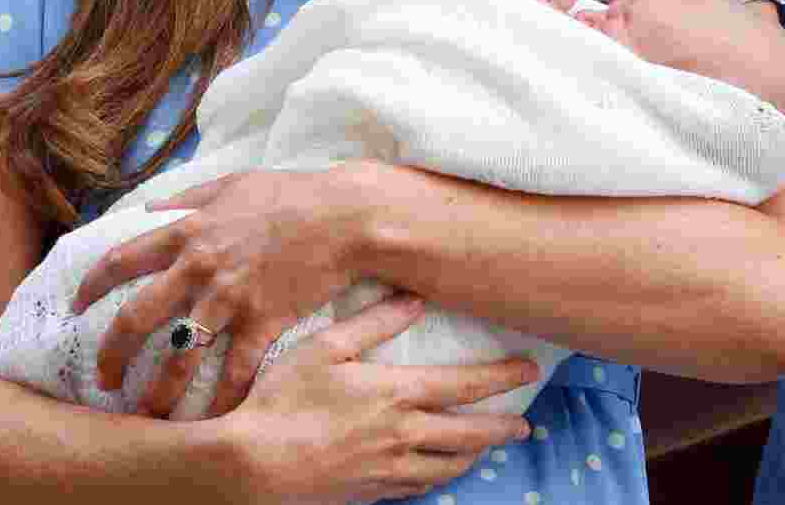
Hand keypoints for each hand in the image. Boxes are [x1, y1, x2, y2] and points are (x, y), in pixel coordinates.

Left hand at [69, 168, 367, 418]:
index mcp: (188, 231)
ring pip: (179, 358)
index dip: (90, 286)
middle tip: (104, 379)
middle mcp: (200, 268)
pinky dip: (220, 403)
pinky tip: (210, 422)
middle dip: (112, 355)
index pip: (120, 260)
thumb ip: (188, 197)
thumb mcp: (231, 184)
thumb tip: (150, 208)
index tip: (76, 307)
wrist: (342, 217)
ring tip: (147, 415)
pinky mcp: (263, 323)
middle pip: (136, 318)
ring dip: (158, 392)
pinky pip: (234, 374)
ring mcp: (230, 299)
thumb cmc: (289, 194)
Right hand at [230, 292, 536, 504]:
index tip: (528, 369)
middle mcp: (403, 435)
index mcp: (396, 394)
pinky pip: (422, 486)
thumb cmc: (285, 398)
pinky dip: (443, 475)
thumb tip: (414, 299)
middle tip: (525, 423)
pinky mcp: (374, 492)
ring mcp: (390, 469)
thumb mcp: (325, 347)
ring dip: (478, 454)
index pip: (463, 384)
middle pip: (469, 433)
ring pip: (450, 464)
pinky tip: (443, 469)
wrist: (256, 466)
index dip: (500, 377)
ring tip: (492, 445)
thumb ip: (372, 322)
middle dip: (502, 426)